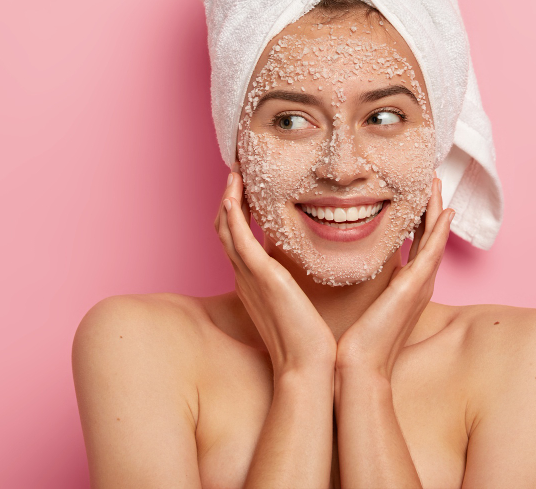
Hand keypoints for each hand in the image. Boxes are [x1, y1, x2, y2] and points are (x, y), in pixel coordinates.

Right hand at [216, 171, 336, 378]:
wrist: (309, 366)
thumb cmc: (310, 339)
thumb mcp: (299, 301)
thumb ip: (298, 280)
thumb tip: (312, 263)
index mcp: (253, 281)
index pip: (237, 236)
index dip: (237, 209)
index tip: (246, 185)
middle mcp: (244, 276)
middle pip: (224, 228)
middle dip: (228, 197)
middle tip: (237, 170)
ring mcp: (248, 275)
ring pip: (225, 228)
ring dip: (227, 197)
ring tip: (235, 171)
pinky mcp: (259, 276)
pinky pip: (237, 238)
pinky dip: (231, 213)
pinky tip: (233, 193)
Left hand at [334, 177, 453, 380]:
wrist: (358, 368)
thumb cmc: (353, 342)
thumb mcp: (357, 303)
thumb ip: (354, 281)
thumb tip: (337, 263)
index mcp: (404, 286)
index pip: (414, 242)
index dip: (416, 216)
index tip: (412, 192)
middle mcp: (418, 283)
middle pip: (429, 235)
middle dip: (430, 206)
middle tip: (430, 178)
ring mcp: (420, 285)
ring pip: (434, 237)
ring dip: (436, 208)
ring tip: (435, 181)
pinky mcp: (415, 287)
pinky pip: (432, 251)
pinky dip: (439, 229)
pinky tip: (443, 210)